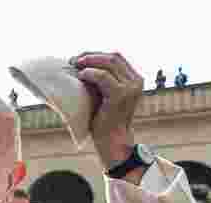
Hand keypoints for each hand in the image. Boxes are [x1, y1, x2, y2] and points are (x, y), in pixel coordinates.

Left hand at [70, 52, 143, 169]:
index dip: (97, 54)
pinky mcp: (120, 95)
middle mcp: (136, 81)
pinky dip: (90, 73)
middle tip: (74, 59)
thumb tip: (83, 63)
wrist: (112, 140)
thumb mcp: (107, 95)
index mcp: (135, 79)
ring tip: (75, 65)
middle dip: (92, 55)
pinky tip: (81, 76)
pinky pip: (103, 76)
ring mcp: (130, 88)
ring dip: (89, 61)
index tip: (81, 58)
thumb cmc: (106, 119)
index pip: (117, 57)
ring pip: (109, 63)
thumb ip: (104, 80)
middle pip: (113, 57)